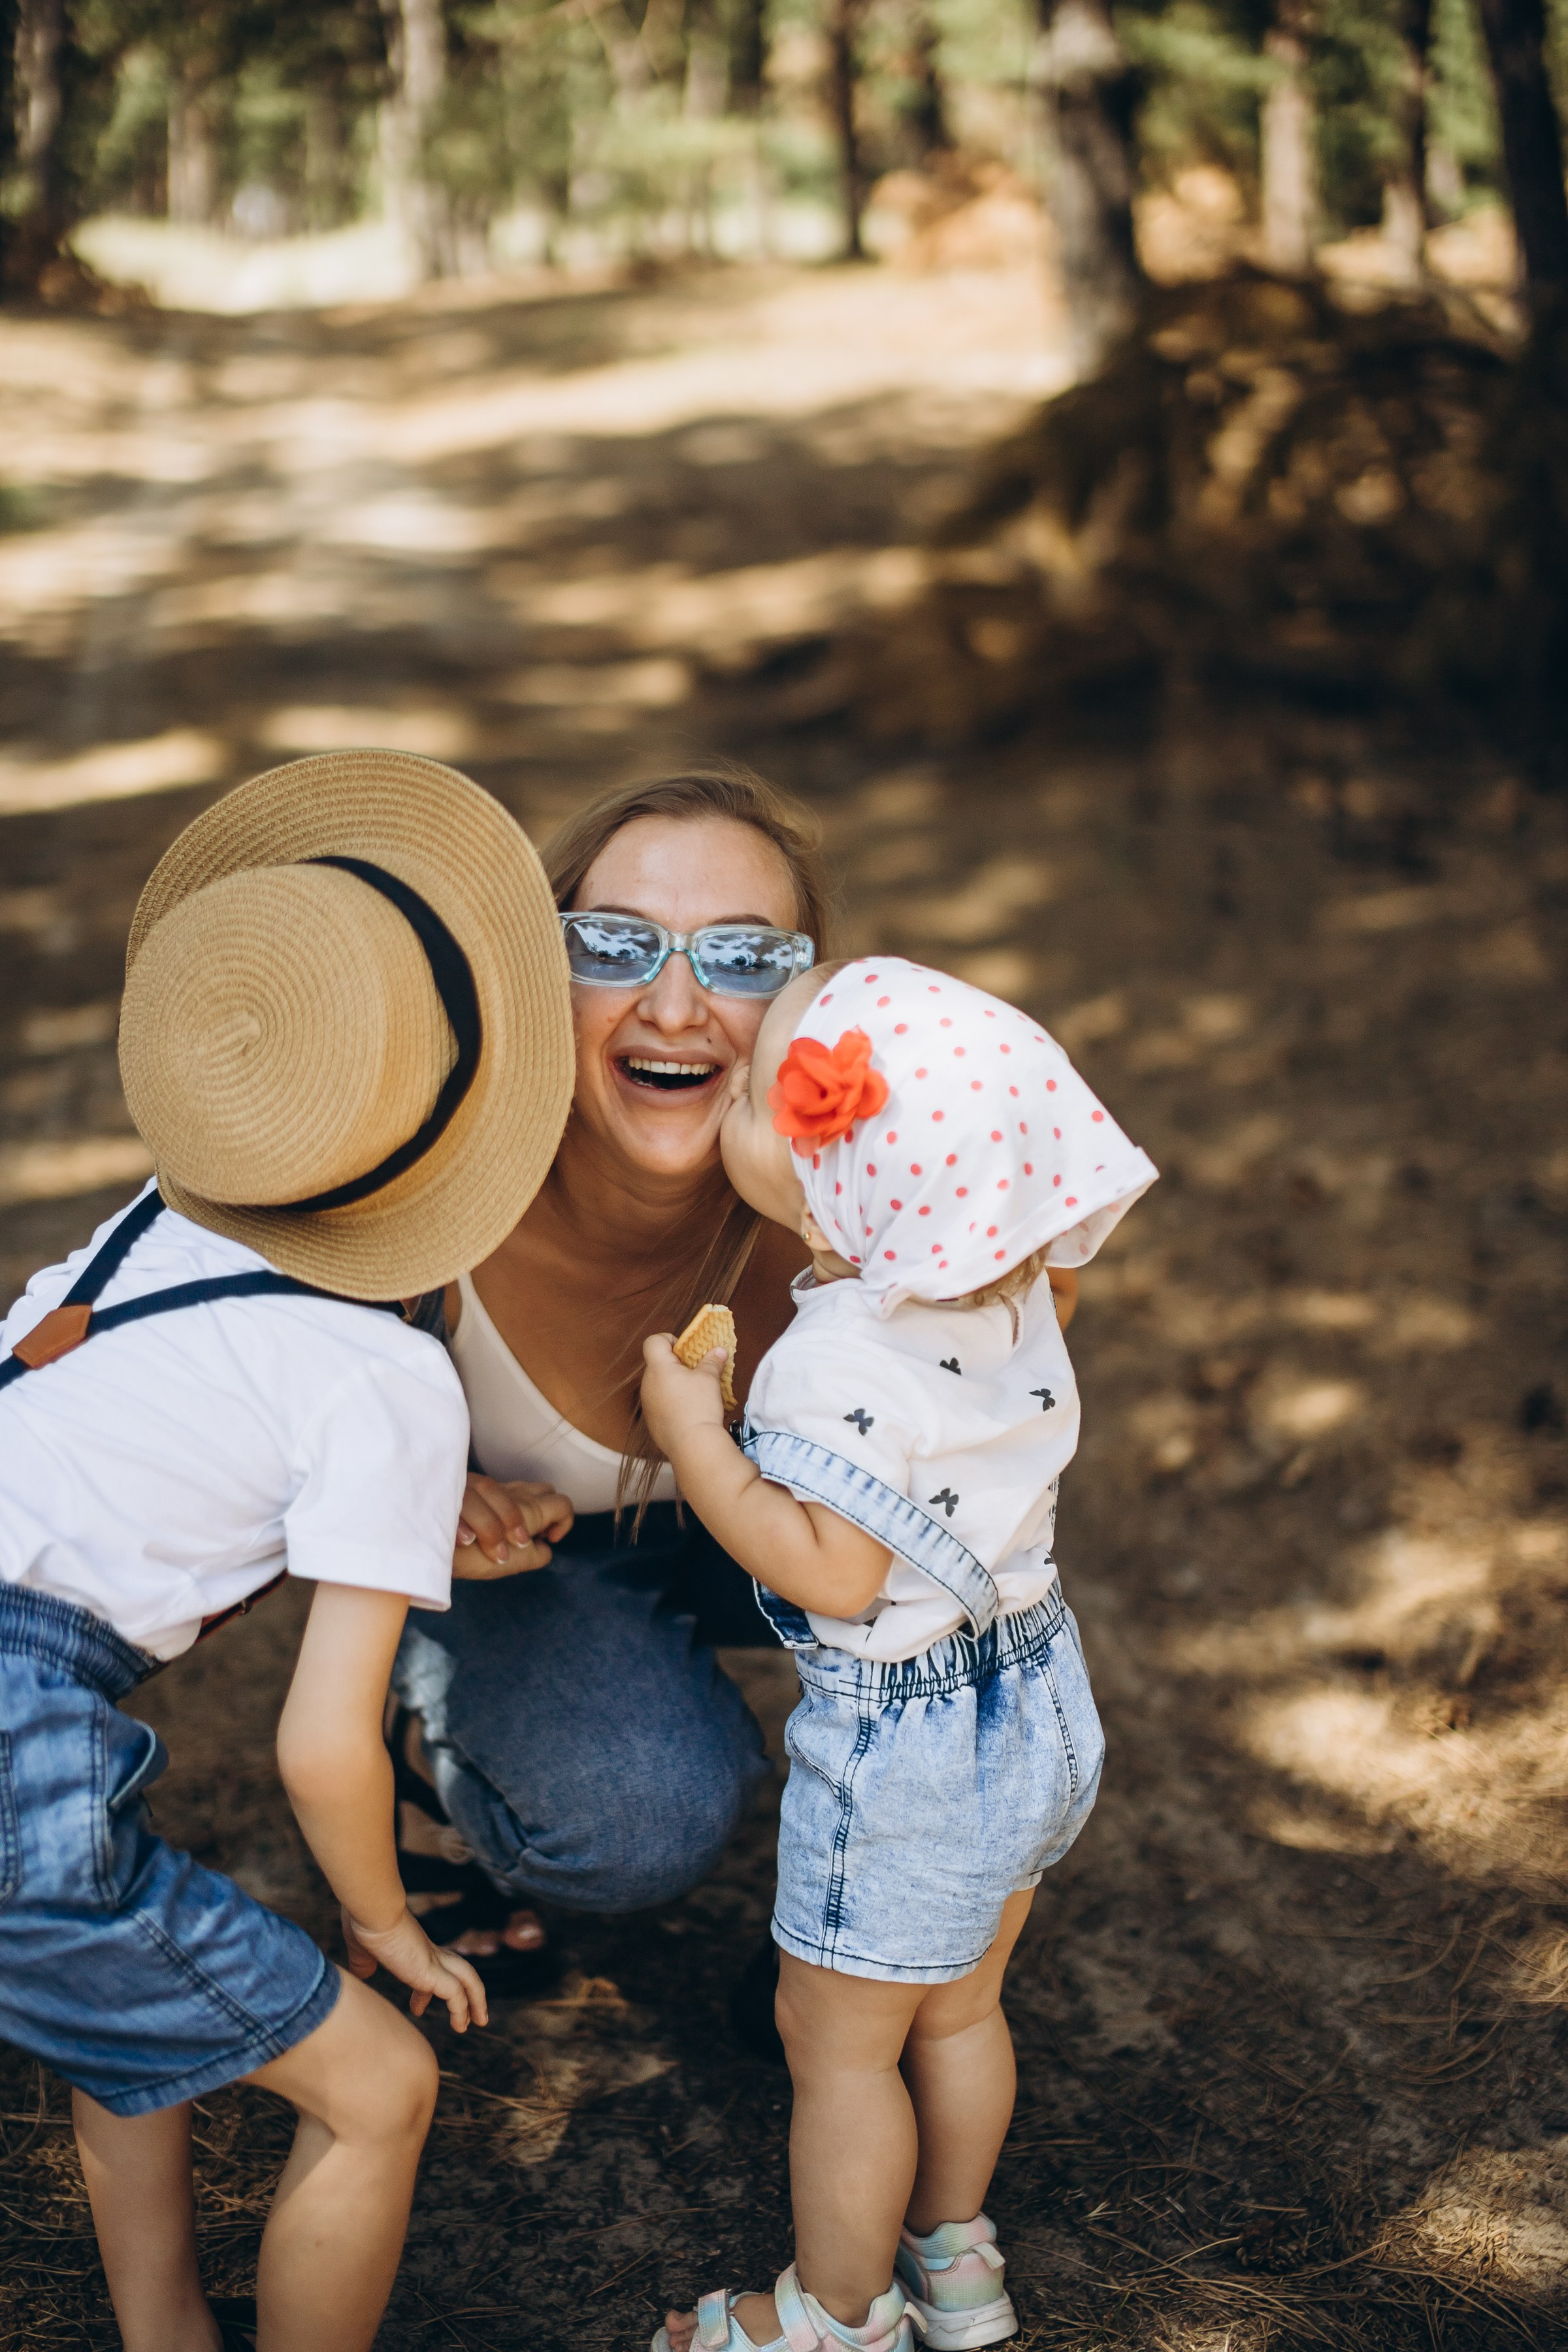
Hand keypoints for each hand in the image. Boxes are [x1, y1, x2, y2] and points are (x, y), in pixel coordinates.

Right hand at [341, 1903, 488, 2032]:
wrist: (372, 1910)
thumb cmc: (364, 1922)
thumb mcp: (361, 1947)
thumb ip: (363, 1961)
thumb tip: (362, 1974)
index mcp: (414, 1945)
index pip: (430, 1967)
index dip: (425, 1991)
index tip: (418, 2008)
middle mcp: (428, 1951)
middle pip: (458, 1970)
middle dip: (467, 1991)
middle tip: (469, 2016)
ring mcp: (432, 1960)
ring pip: (467, 1979)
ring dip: (475, 2001)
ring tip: (479, 2022)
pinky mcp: (430, 1971)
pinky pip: (456, 1994)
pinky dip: (461, 2009)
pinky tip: (460, 2024)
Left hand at [453, 1475, 572, 1579]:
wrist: (432, 1541)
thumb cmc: (472, 1555)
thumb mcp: (513, 1563)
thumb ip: (538, 1555)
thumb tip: (545, 1548)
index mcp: (530, 1509)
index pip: (562, 1504)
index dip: (563, 1523)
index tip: (547, 1541)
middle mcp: (515, 1492)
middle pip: (547, 1490)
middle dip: (549, 1512)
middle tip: (534, 1535)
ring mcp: (497, 1486)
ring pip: (526, 1486)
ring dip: (528, 1508)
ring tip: (516, 1530)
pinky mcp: (481, 1486)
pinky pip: (504, 1488)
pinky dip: (509, 1505)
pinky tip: (496, 1522)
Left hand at [640, 1332, 729, 1455]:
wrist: (692, 1445)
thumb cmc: (699, 1406)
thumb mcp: (709, 1378)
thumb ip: (712, 1361)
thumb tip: (718, 1351)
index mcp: (658, 1368)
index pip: (653, 1341)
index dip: (669, 1339)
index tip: (686, 1349)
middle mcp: (647, 1384)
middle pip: (657, 1364)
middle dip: (677, 1364)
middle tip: (697, 1371)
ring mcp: (648, 1404)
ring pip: (659, 1385)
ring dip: (675, 1384)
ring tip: (696, 1393)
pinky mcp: (652, 1422)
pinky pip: (661, 1404)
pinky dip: (672, 1402)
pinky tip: (689, 1411)